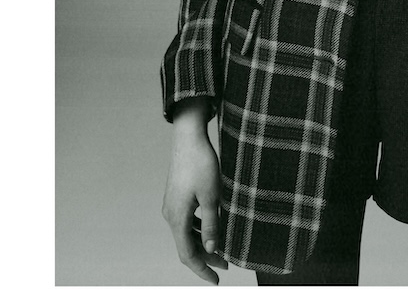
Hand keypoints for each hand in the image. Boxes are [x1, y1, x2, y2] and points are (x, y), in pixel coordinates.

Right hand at [162, 116, 227, 284]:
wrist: (188, 138)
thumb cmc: (201, 164)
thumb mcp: (211, 196)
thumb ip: (211, 224)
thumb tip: (211, 249)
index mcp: (177, 218)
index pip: (188, 254)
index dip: (202, 269)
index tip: (216, 280)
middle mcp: (170, 215)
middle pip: (186, 245)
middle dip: (206, 257)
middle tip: (226, 265)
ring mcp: (172, 205)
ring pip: (186, 233)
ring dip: (203, 243)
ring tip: (223, 249)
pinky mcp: (176, 196)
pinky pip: (186, 221)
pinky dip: (199, 229)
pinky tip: (212, 228)